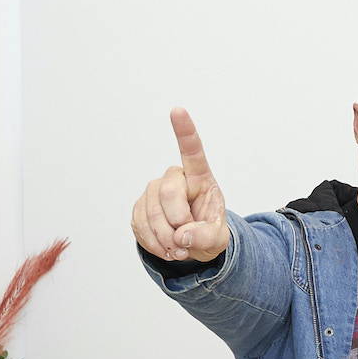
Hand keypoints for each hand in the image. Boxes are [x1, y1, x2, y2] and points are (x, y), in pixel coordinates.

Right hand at [131, 108, 229, 263]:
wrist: (190, 246)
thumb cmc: (207, 232)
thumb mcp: (218, 238)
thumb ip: (207, 237)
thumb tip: (182, 235)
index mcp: (199, 177)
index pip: (192, 151)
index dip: (184, 131)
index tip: (177, 110)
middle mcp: (174, 178)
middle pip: (168, 193)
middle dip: (178, 221)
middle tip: (187, 239)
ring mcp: (153, 192)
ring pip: (152, 213)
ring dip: (166, 239)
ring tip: (179, 247)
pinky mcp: (139, 207)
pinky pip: (140, 226)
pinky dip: (154, 244)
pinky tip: (166, 247)